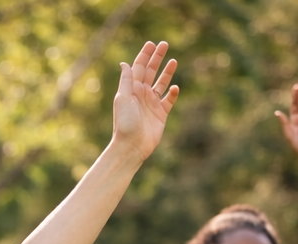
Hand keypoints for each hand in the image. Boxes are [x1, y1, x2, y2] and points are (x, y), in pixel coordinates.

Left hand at [110, 41, 179, 160]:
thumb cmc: (125, 123)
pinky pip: (168, 100)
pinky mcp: (161, 114)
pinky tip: (174, 88)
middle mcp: (142, 94)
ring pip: (161, 84)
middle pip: (151, 72)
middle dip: (157, 58)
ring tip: (174, 61)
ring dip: (167, 72)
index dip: (145, 55)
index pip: (139, 68)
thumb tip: (125, 63)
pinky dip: (172, 93)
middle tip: (164, 44)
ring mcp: (152, 104)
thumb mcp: (123, 99)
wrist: (131, 146)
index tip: (152, 44)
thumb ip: (126, 81)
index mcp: (132, 89)